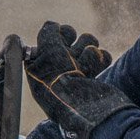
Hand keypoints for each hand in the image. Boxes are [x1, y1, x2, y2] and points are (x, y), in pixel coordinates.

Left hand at [25, 22, 132, 138]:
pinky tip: (100, 66)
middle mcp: (55, 72)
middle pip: (69, 39)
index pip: (48, 37)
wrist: (91, 112)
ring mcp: (75, 76)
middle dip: (75, 43)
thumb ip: (48, 35)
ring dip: (89, 50)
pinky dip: (102, 59)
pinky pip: (100, 57)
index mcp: (38, 69)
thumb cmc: (65, 84)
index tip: (62, 38)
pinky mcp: (94, 80)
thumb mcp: (49, 55)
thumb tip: (52, 26)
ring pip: (87, 44)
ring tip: (86, 67)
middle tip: (72, 57)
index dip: (58, 35)